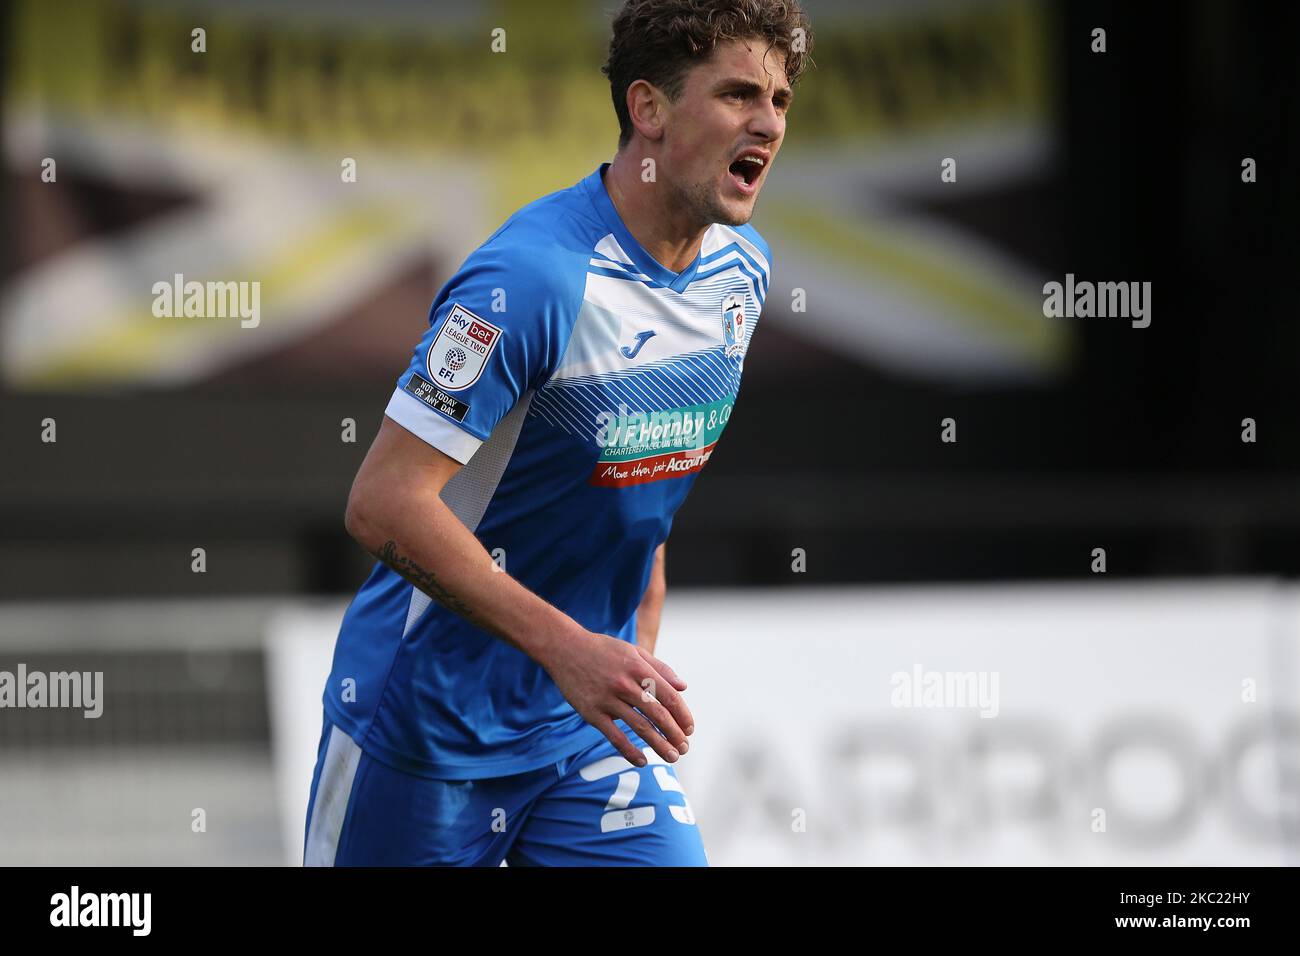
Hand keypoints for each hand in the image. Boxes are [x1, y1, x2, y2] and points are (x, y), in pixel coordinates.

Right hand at [540, 628, 692, 765]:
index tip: (689, 729)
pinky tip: (642, 761)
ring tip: (671, 757)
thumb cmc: (603, 649)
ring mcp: (607, 699)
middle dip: (674, 734)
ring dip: (659, 745)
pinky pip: (614, 736)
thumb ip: (660, 668)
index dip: (682, 714)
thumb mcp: (633, 651)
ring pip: (640, 727)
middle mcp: (625, 684)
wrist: (565, 648)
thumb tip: (683, 687)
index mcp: (638, 667)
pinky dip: (630, 751)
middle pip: (657, 714)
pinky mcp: (592, 712)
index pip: (668, 696)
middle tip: (684, 748)